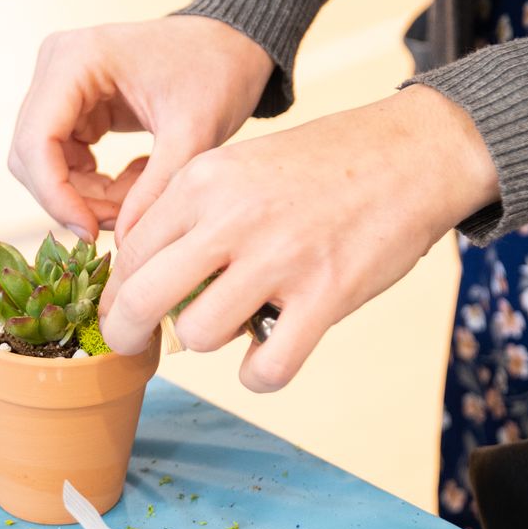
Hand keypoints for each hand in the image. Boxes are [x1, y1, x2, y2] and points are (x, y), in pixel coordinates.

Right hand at [8, 16, 273, 242]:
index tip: (91, 231)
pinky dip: (92, 183)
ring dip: (83, 194)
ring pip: (44, 162)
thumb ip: (156, 189)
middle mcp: (55, 65)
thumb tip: (122, 245)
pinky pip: (63, 158)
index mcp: (76, 59)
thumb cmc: (218, 73)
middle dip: (72, 199)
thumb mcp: (195, 133)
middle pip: (32, 155)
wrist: (233, 45)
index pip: (36, 141)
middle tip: (122, 222)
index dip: (55, 195)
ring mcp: (59, 83)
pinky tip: (136, 179)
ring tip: (136, 201)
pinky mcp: (71, 103)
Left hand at [98, 85, 501, 391]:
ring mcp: (279, 258)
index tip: (126, 309)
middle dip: (127, 333)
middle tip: (136, 346)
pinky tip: (270, 354)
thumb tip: (143, 280)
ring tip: (239, 321)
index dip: (117, 291)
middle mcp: (231, 217)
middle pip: (142, 298)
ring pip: (198, 336)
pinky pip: (266, 368)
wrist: (410, 153)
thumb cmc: (322, 166)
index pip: (128, 252)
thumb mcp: (240, 166)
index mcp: (202, 181)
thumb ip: (192, 215)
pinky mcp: (326, 296)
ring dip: (212, 342)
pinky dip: (260, 375)